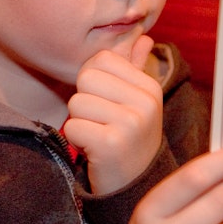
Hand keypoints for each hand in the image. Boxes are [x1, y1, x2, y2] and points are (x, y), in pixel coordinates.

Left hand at [65, 35, 162, 193]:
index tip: (106, 102)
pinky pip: (72, 126)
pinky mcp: (111, 144)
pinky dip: (76, 140)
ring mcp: (130, 123)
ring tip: (98, 136)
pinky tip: (94, 150)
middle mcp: (145, 102)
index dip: (93, 79)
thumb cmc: (130, 138)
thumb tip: (143, 37)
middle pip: (86, 78)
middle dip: (84, 101)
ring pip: (76, 102)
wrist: (135, 186)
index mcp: (149, 87)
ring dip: (79, 122)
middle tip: (101, 123)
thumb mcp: (138, 102)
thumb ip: (135, 68)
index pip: (101, 58)